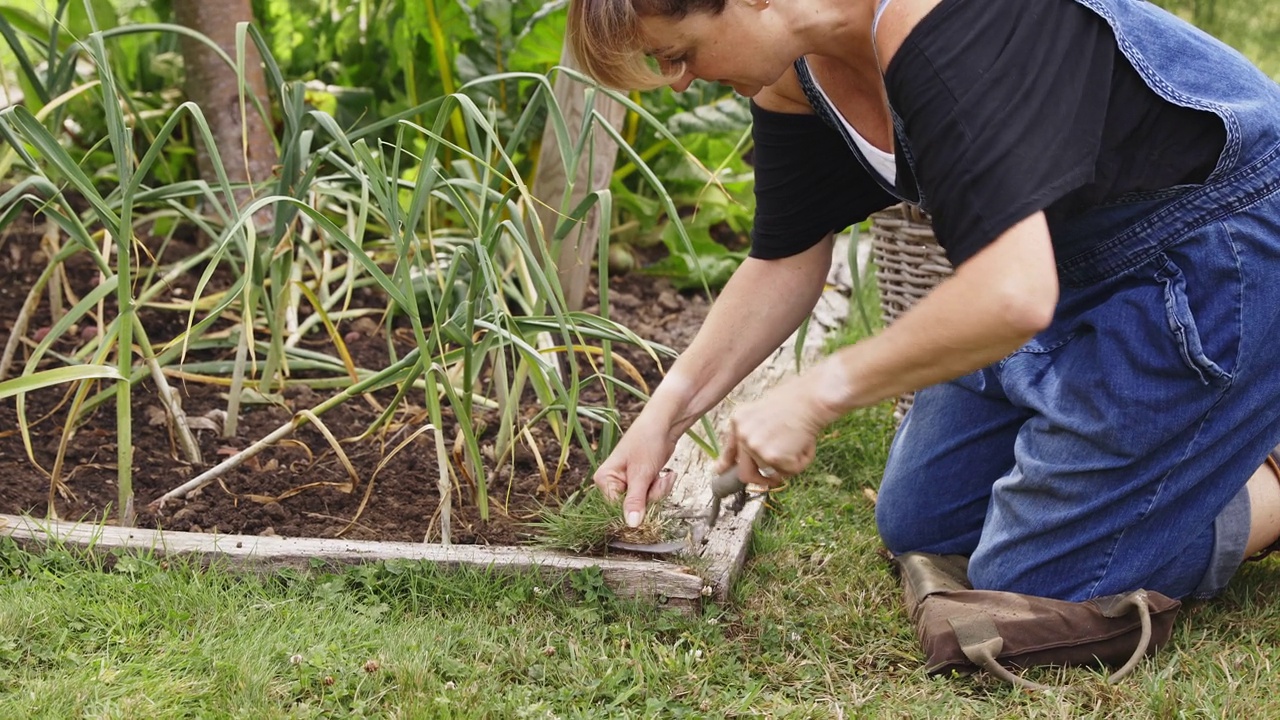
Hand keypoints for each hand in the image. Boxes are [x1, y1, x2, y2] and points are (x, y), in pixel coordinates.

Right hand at [594, 416, 679, 526]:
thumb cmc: (648, 442)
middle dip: (650, 496)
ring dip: (659, 491)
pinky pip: (652, 496)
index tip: (648, 498)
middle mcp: (612, 483)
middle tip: (656, 479)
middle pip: (632, 508)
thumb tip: (631, 525)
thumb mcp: (642, 474)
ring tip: (661, 475)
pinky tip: (664, 475)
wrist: (665, 424)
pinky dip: (661, 487)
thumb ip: (635, 501)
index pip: (616, 509)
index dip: (634, 508)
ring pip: (645, 503)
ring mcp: (627, 483)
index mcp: (604, 480)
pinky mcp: (640, 482)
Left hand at [717, 370, 832, 485]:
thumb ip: (756, 431)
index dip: (726, 466)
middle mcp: (742, 435)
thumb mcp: (767, 412)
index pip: (730, 451)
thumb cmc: (796, 400)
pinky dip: (800, 463)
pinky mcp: (772, 457)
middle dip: (759, 480)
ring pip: (772, 472)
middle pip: (745, 472)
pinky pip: (789, 471)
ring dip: (788, 464)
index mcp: (739, 421)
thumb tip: (756, 452)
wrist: (812, 398)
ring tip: (801, 443)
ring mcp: (755, 447)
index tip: (723, 472)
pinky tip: (806, 445)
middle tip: (773, 480)